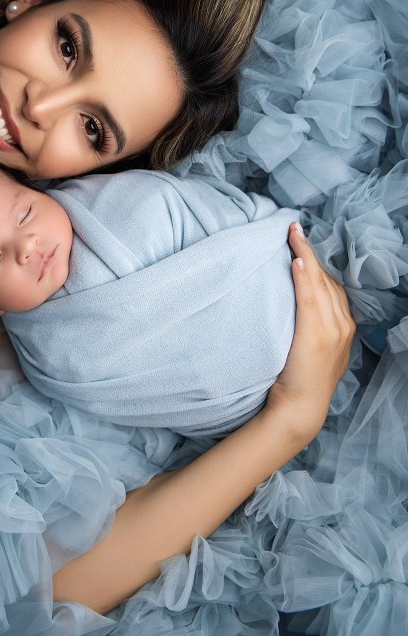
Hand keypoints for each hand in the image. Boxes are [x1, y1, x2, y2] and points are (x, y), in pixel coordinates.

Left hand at [264, 223, 354, 443]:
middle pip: (327, 279)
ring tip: (292, 233)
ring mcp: (332, 329)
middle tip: (294, 227)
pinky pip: (310, 297)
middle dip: (311, 250)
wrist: (299, 408)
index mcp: (344, 326)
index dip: (317, 261)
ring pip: (319, 283)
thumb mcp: (312, 348)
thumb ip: (312, 324)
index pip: (331, 285)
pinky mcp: (316, 334)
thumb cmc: (298, 379)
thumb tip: (293, 299)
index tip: (302, 240)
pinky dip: (305, 276)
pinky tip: (297, 259)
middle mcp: (342, 324)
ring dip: (306, 255)